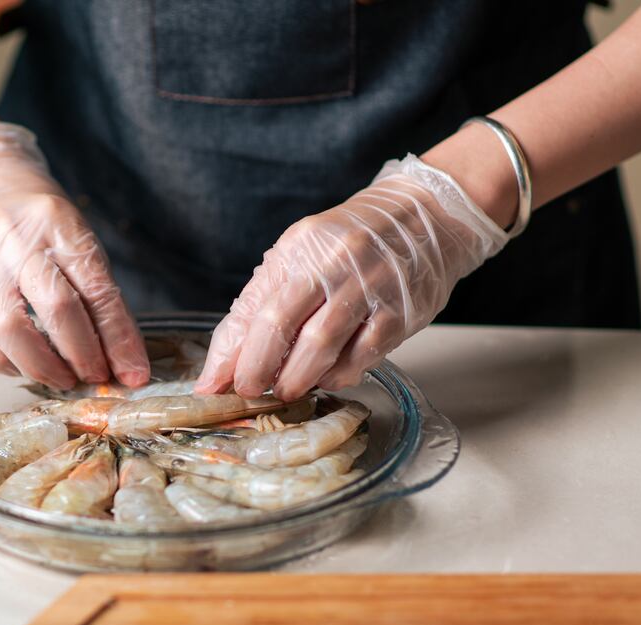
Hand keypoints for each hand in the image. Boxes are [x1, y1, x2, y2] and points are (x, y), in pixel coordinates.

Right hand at [0, 123, 148, 388]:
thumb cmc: (40, 227)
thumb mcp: (79, 243)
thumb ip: (100, 299)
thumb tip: (123, 363)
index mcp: (59, 227)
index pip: (97, 289)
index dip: (119, 338)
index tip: (134, 373)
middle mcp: (16, 245)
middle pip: (56, 308)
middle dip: (84, 355)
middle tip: (98, 377)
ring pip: (11, 331)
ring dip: (44, 368)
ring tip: (65, 378)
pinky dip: (8, 365)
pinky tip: (27, 366)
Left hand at [194, 154, 508, 400]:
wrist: (427, 216)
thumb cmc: (354, 242)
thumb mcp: (301, 255)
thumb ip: (262, 302)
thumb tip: (225, 360)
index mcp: (300, 248)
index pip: (254, 308)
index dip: (230, 353)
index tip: (213, 384)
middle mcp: (333, 264)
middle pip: (281, 326)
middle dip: (258, 369)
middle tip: (250, 392)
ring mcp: (370, 288)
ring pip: (321, 345)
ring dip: (297, 379)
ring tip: (286, 390)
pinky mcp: (400, 312)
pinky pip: (363, 355)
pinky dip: (339, 375)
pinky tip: (328, 378)